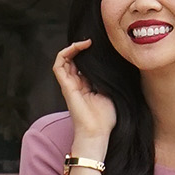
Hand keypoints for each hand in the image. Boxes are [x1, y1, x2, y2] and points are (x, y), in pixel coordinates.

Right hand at [52, 39, 114, 155]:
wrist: (98, 133)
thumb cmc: (106, 118)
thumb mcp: (112, 93)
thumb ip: (109, 80)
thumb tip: (116, 64)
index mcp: (86, 85)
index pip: (82, 64)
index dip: (88, 53)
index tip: (100, 47)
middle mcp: (76, 84)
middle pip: (72, 60)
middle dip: (80, 48)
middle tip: (93, 41)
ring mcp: (69, 85)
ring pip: (63, 60)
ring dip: (72, 48)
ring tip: (85, 42)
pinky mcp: (66, 86)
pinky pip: (58, 65)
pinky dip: (65, 53)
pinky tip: (79, 47)